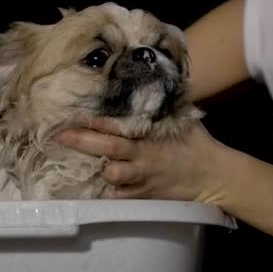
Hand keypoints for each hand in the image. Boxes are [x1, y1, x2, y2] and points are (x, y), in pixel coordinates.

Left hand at [54, 115, 229, 202]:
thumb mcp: (182, 117)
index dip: (95, 122)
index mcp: (151, 135)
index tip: (74, 115)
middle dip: (82, 142)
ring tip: (72, 163)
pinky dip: (105, 192)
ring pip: (112, 176)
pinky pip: (118, 196)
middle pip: (108, 150)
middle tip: (59, 136)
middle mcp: (144, 157)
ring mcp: (142, 178)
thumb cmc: (196, 142)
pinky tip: (89, 187)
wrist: (213, 175)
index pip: (119, 127)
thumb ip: (162, 101)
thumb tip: (150, 75)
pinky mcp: (144, 196)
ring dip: (94, 170)